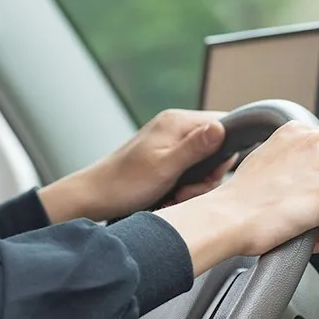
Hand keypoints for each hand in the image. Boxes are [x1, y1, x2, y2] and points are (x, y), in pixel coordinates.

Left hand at [38, 109, 235, 222]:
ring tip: (175, 197)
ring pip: (203, 163)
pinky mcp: (164, 157)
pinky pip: (188, 170)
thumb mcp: (165, 167)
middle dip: (207, 176)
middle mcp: (174, 127)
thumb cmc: (124, 184)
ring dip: (194, 186)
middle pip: (215, 147)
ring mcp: (169, 142)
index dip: (224, 154)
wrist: (94, 197)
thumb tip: (222, 128)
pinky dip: (183, 186)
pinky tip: (170, 197)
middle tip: (186, 192)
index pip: (223, 124)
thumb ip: (196, 147)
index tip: (210, 176)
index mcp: (176, 121)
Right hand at [156, 122, 318, 275]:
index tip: (315, 192)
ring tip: (302, 226)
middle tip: (308, 212)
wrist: (227, 217)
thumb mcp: (267, 159)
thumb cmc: (239, 199)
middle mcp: (317, 141)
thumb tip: (312, 173)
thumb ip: (296, 157)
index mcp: (300, 130)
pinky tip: (304, 237)